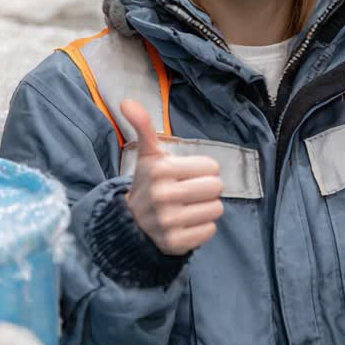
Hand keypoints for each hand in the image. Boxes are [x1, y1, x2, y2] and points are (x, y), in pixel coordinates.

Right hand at [121, 100, 223, 255]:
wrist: (130, 224)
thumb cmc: (149, 184)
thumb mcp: (147, 155)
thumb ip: (144, 127)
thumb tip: (127, 101)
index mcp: (159, 170)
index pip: (212, 167)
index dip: (204, 170)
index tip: (187, 175)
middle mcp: (161, 195)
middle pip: (216, 188)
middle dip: (207, 189)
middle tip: (190, 192)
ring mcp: (167, 221)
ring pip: (216, 209)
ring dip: (206, 208)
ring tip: (187, 208)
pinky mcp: (174, 243)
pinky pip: (210, 230)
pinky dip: (202, 228)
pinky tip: (186, 224)